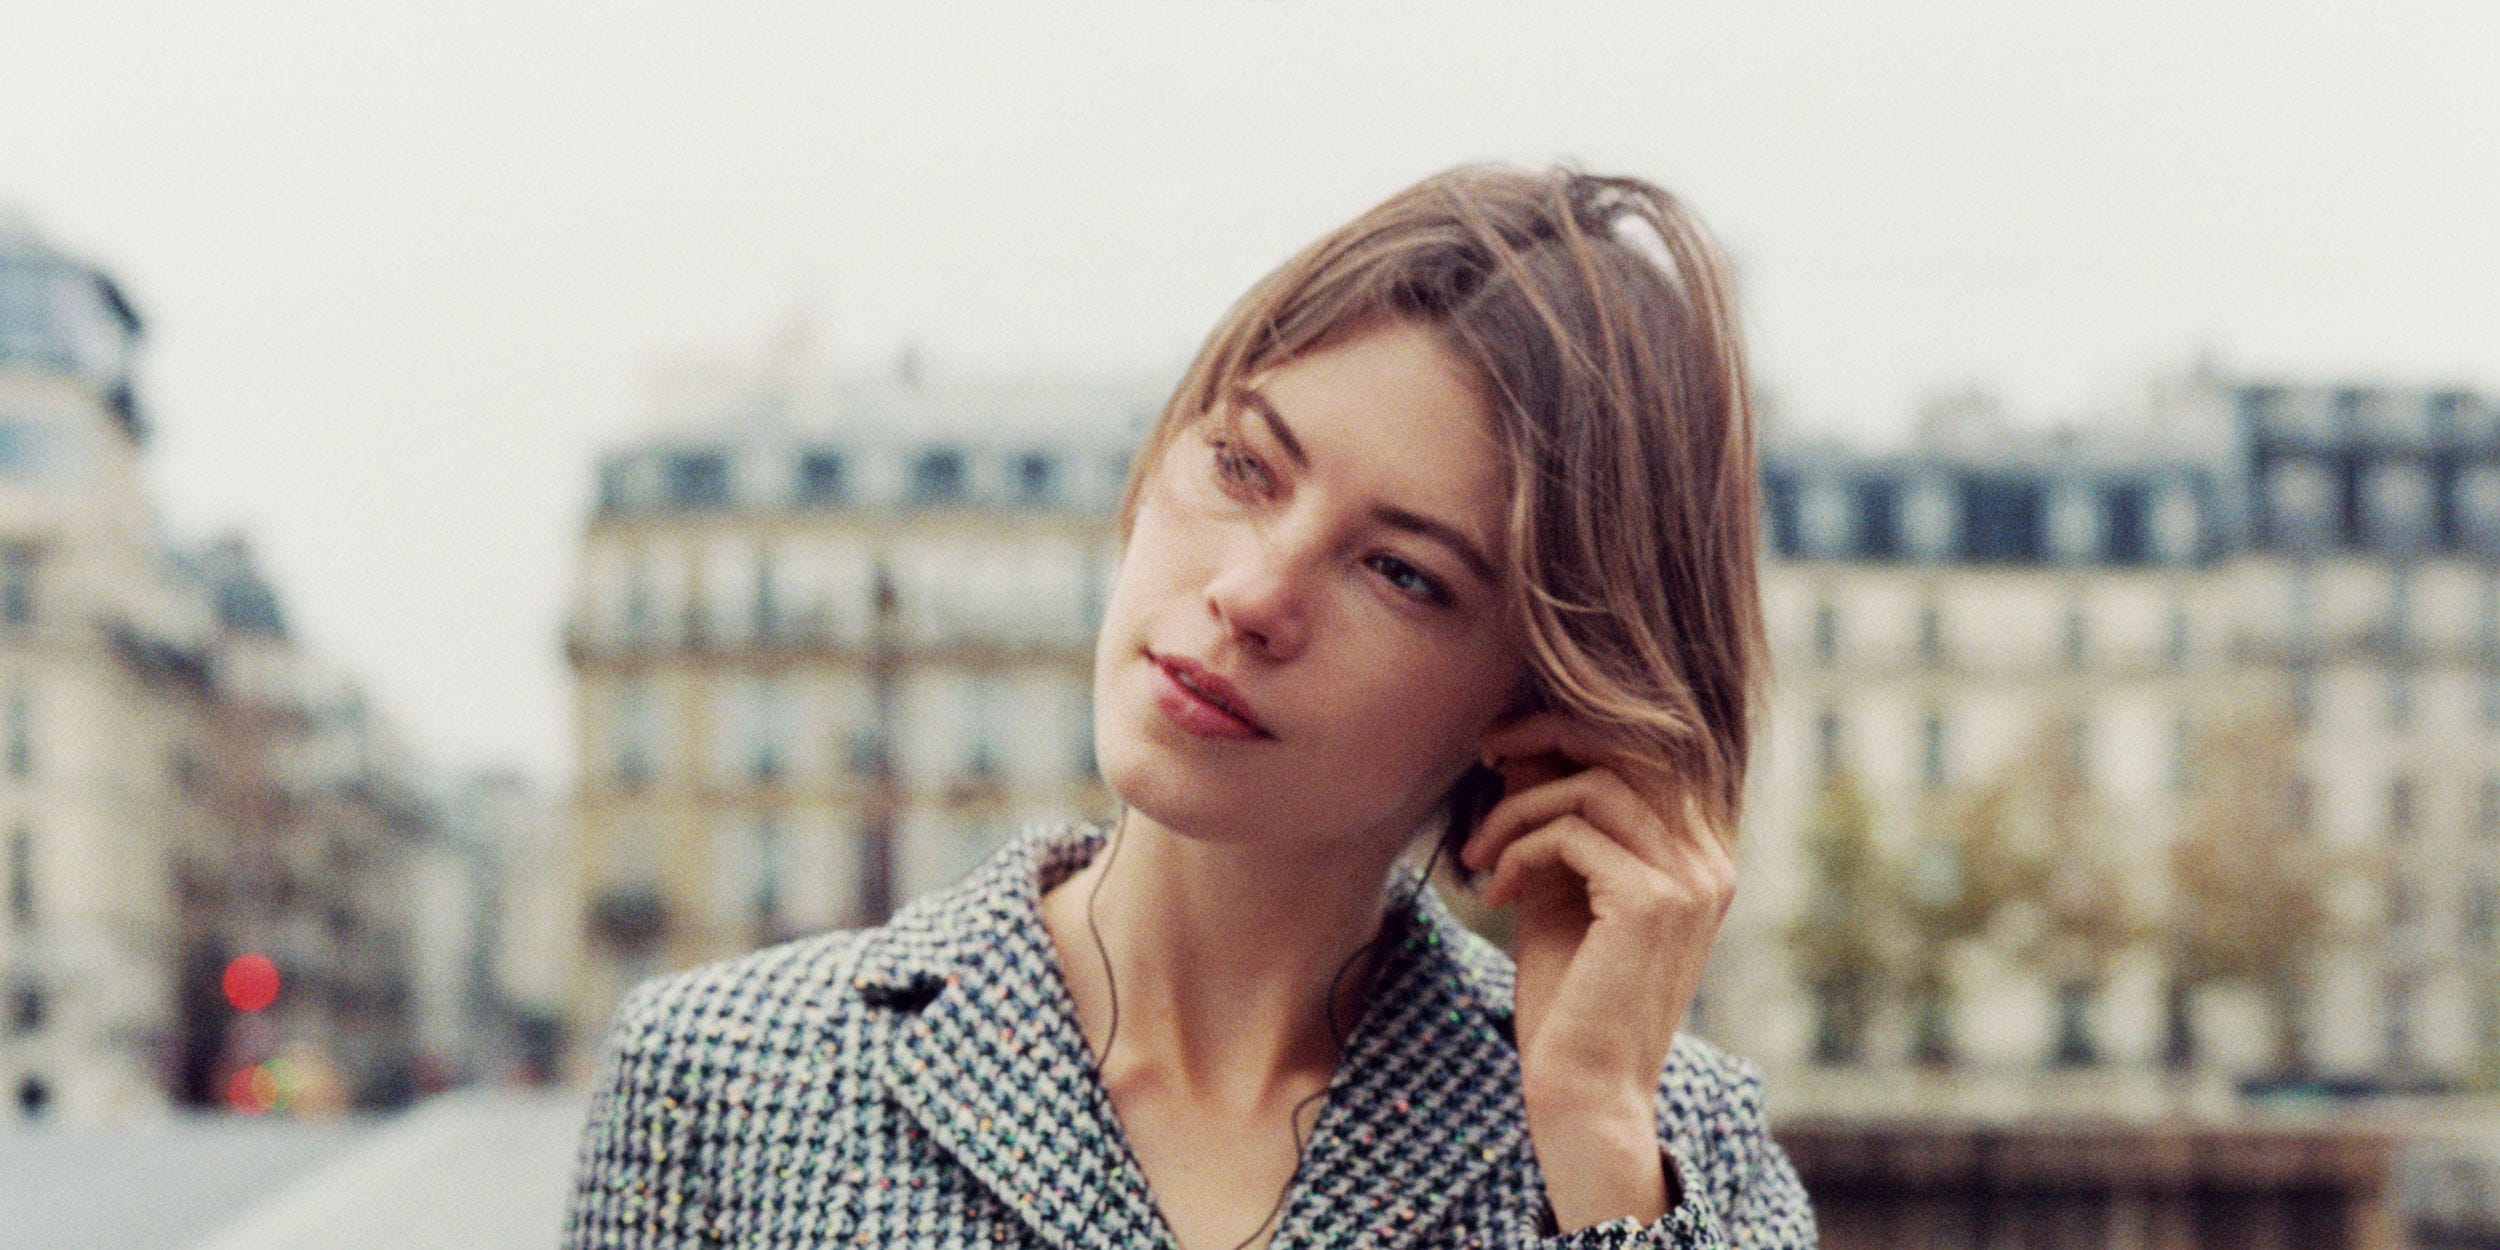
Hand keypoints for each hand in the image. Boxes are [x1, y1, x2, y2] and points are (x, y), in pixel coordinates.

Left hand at [1458, 713, 1736, 1230]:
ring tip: (1478, 855)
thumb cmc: (1570, 1000)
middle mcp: (1709, 860)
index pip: (1647, 752)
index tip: (1505, 747)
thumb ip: (1554, 824)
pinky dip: (1519, 851)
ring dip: (1517, 809)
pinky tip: (1495, 895)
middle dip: (1548, 732)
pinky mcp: (1652, 901)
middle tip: (1486, 749)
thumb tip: (1521, 746)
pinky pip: (1570, 832)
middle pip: (1631, 745)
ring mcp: (1689, 878)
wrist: (1584, 1092)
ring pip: (1590, 785)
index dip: (1574, 730)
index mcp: (1698, 857)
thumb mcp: (1559, 892)